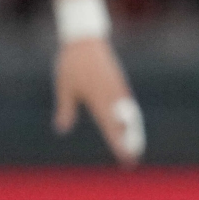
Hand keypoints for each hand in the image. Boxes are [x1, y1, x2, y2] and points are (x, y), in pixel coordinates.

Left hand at [54, 37, 146, 163]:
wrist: (85, 39)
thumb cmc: (72, 64)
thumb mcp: (65, 87)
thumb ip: (65, 109)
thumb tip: (61, 129)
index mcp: (99, 99)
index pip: (111, 127)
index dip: (118, 144)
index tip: (125, 158)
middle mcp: (112, 96)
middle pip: (125, 125)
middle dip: (130, 143)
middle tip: (133, 160)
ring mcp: (118, 89)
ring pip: (130, 115)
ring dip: (134, 132)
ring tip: (137, 147)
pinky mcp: (119, 82)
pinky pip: (129, 104)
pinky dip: (132, 118)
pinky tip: (133, 124)